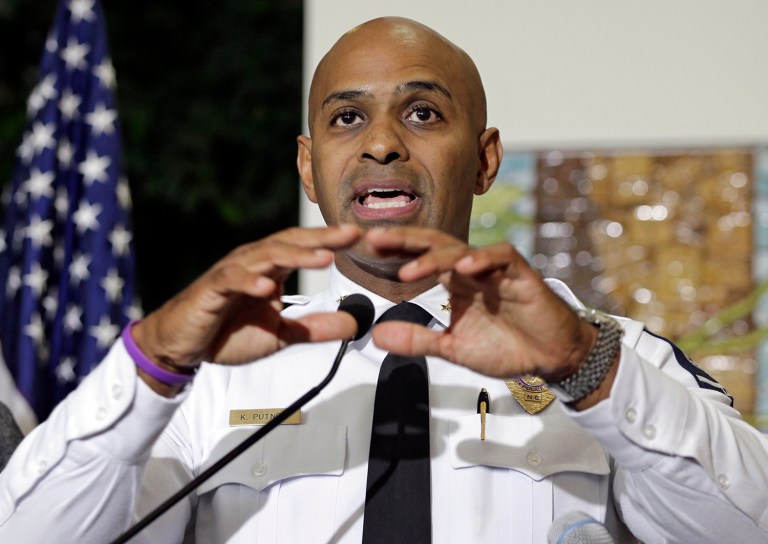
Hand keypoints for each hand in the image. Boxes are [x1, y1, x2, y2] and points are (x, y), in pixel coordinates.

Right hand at [132, 225, 362, 389]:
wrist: (184, 345)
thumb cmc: (229, 333)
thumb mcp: (280, 335)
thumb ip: (314, 328)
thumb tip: (353, 326)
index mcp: (270, 266)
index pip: (303, 246)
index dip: (330, 240)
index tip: (358, 235)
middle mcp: (252, 260)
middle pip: (289, 242)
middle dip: (320, 238)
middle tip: (349, 234)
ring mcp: (231, 271)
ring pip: (265, 255)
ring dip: (294, 256)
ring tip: (322, 258)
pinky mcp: (212, 288)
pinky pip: (232, 280)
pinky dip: (250, 281)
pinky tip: (267, 286)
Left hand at [364, 226, 597, 381]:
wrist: (551, 356)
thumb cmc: (506, 346)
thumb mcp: (453, 348)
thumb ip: (418, 340)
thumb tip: (377, 337)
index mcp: (454, 282)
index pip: (419, 257)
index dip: (394, 251)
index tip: (363, 249)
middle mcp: (471, 269)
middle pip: (434, 244)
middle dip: (404, 241)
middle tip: (374, 240)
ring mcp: (495, 269)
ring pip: (462, 249)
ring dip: (435, 258)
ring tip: (409, 270)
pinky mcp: (521, 273)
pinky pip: (501, 257)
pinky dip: (483, 260)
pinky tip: (465, 267)